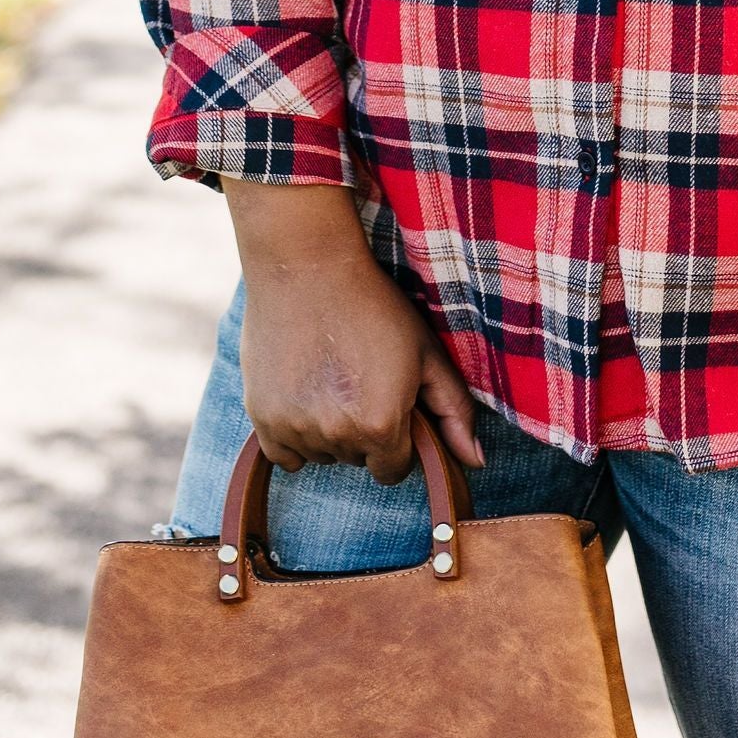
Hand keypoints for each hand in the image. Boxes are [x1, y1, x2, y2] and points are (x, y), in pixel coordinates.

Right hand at [224, 180, 484, 481]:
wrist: (307, 268)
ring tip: (332, 376)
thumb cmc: (375, 307)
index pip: (394, 470)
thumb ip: (455, 412)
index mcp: (382, 426)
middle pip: (357, 460)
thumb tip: (476, 462)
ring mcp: (295, 428)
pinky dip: (294, 434)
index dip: (398, 439)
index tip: (391, 403)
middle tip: (360, 379)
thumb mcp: (426, 353)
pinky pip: (284, 453)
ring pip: (322, 454)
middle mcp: (337, 436)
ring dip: (328, 430)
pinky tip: (305, 393)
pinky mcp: (261, 417)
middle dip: (364, 431)